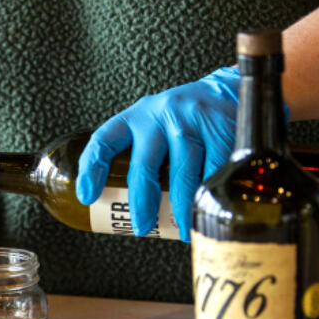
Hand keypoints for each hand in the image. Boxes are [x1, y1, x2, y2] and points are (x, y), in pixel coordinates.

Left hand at [75, 66, 257, 240]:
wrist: (231, 89)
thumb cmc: (187, 115)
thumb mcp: (157, 122)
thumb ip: (141, 150)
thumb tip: (124, 199)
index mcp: (138, 116)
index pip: (105, 139)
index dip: (92, 168)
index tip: (87, 196)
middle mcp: (162, 116)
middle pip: (144, 167)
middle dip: (141, 204)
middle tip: (142, 227)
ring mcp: (192, 123)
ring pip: (182, 177)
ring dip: (181, 210)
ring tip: (181, 229)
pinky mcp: (221, 131)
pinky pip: (213, 175)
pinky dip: (209, 198)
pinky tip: (207, 211)